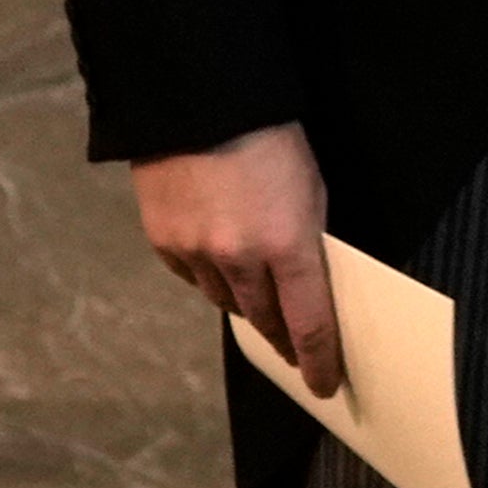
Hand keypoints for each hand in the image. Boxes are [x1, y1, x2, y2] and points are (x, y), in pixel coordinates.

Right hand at [133, 122, 339, 396]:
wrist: (198, 102)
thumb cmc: (272, 140)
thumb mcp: (312, 190)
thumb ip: (309, 242)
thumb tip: (305, 283)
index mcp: (289, 247)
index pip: (310, 324)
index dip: (320, 360)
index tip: (325, 384)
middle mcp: (238, 258)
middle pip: (265, 320)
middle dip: (283, 337)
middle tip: (296, 352)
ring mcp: (195, 251)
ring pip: (225, 301)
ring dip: (246, 304)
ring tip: (259, 301)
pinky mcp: (162, 240)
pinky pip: (191, 277)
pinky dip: (208, 277)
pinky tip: (219, 265)